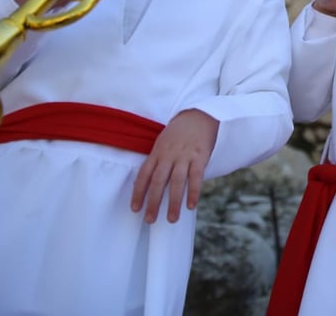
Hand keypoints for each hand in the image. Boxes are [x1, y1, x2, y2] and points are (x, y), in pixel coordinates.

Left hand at [131, 109, 218, 223]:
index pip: (144, 174)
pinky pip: (196, 177)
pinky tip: (191, 205)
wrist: (200, 115)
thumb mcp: (163, 142)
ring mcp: (185, 156)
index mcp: (157, 152)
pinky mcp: (200, 156)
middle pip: (158, 181)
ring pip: (176, 182)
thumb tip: (149, 183)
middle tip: (150, 220)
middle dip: (153, 202)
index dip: (138, 192)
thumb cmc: (180, 132)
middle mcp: (169, 155)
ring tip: (171, 219)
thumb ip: (157, 160)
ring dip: (173, 202)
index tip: (135, 209)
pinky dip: (193, 192)